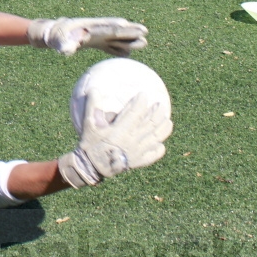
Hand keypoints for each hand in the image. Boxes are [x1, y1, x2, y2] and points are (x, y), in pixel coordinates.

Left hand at [27, 17, 147, 56]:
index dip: (120, 29)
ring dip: (128, 40)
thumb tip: (66, 51)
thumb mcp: (58, 41)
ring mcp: (96, 36)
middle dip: (130, 31)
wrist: (53, 34)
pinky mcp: (95, 42)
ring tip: (144, 42)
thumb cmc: (56, 37)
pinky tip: (127, 54)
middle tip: (145, 32)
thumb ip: (64, 45)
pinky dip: (118, 50)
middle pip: (116, 31)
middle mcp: (96, 31)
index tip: (132, 27)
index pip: (108, 28)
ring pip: (116, 38)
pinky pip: (109, 46)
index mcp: (89, 28)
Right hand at [57, 92, 171, 187]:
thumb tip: (94, 89)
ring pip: (155, 138)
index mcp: (120, 131)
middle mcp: (132, 141)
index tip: (143, 95)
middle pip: (150, 124)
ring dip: (163, 128)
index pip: (135, 113)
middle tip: (160, 105)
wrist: (91, 167)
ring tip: (168, 121)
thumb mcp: (88, 124)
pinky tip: (160, 144)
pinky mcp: (138, 162)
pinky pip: (153, 155)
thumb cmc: (90, 144)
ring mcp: (137, 152)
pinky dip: (159, 148)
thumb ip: (92, 106)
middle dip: (157, 113)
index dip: (141, 102)